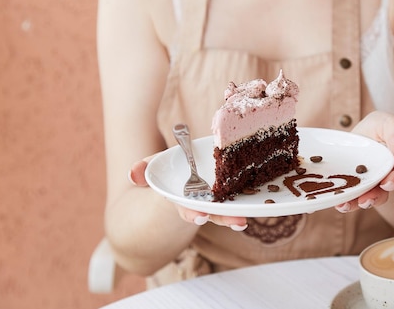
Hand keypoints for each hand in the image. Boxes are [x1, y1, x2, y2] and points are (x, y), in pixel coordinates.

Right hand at [128, 154, 247, 230]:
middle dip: (224, 218)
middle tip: (239, 223)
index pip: (187, 208)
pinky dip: (248, 199)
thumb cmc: (166, 171)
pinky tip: (260, 201)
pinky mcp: (229, 190)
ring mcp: (215, 198)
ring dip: (235, 216)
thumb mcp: (152, 169)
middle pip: (213, 212)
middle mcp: (200, 202)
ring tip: (245, 222)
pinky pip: (239, 195)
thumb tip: (132, 174)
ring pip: (227, 208)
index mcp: (181, 198)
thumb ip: (143, 170)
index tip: (200, 217)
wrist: (177, 173)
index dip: (193, 213)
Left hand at [334, 111, 393, 212]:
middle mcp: (382, 180)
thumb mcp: (388, 123)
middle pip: (382, 192)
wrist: (358, 135)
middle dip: (374, 197)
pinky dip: (340, 202)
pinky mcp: (350, 188)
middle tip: (366, 200)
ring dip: (355, 204)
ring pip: (363, 198)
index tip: (388, 182)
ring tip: (344, 205)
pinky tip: (333, 203)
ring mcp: (365, 186)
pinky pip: (346, 197)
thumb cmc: (377, 128)